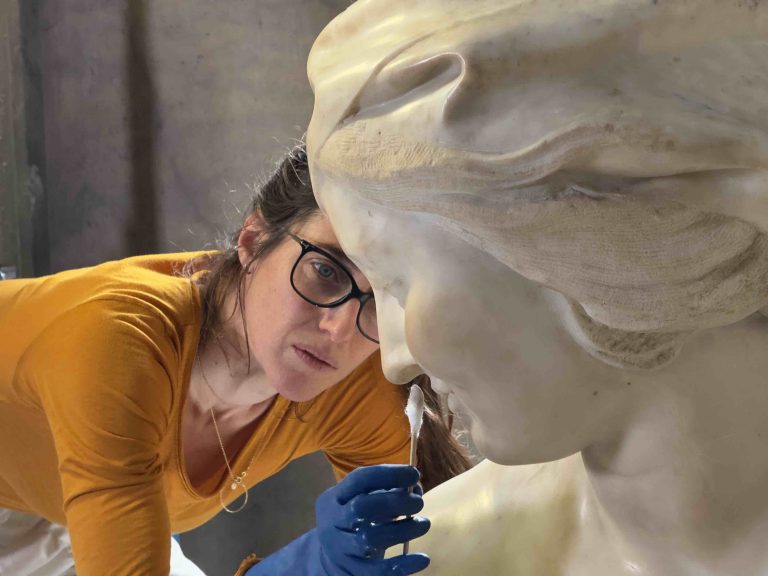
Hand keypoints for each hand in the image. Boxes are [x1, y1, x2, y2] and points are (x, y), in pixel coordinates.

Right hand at [316, 464, 430, 574]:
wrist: (329, 562)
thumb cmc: (352, 524)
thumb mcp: (359, 503)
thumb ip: (385, 492)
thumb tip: (416, 488)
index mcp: (334, 499)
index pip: (360, 479)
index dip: (389, 474)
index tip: (414, 474)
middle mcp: (332, 523)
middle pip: (361, 508)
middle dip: (394, 502)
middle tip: (419, 503)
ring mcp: (340, 550)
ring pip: (370, 539)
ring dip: (403, 530)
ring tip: (424, 524)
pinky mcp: (353, 573)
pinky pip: (379, 571)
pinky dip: (403, 565)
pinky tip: (423, 558)